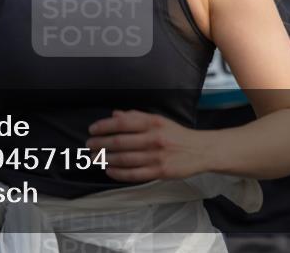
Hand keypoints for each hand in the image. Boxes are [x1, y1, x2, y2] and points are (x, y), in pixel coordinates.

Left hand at [86, 110, 204, 181]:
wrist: (200, 150)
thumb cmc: (176, 134)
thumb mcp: (158, 120)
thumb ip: (136, 116)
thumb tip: (114, 115)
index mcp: (153, 123)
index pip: (123, 123)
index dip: (104, 126)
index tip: (92, 130)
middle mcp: (154, 138)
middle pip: (120, 142)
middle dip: (101, 144)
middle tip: (88, 146)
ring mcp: (157, 156)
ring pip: (125, 159)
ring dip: (106, 159)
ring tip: (93, 159)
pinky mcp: (160, 172)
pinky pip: (135, 174)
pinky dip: (119, 173)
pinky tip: (109, 170)